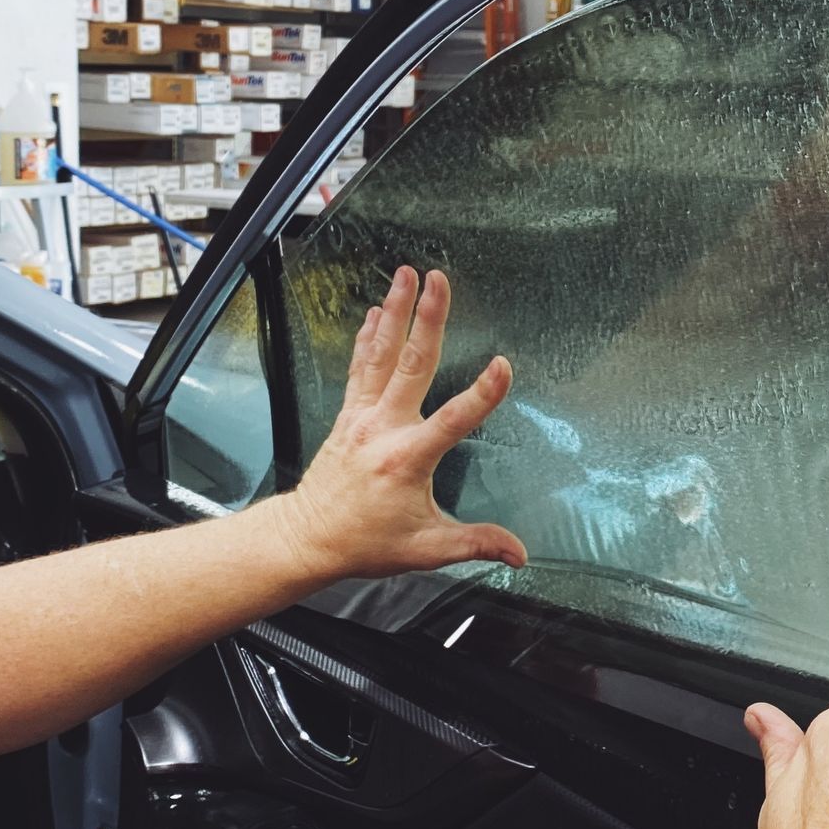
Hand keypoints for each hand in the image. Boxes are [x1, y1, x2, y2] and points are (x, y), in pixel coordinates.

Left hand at [273, 265, 527, 582]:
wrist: (309, 537)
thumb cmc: (365, 542)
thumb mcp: (425, 549)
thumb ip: (474, 544)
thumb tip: (518, 553)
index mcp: (407, 459)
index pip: (452, 420)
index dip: (481, 394)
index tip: (502, 366)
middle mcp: (383, 428)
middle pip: (411, 364)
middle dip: (427, 319)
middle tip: (440, 281)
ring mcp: (362, 416)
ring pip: (381, 354)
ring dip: (395, 312)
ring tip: (406, 275)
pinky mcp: (349, 413)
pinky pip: (360, 366)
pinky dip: (368, 337)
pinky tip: (377, 311)